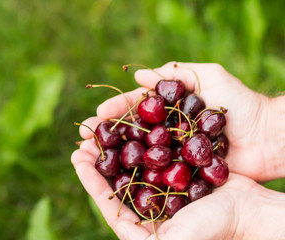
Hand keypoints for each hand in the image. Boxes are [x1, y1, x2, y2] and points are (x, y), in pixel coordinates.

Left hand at [71, 143, 284, 239]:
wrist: (248, 211)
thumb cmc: (214, 228)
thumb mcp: (178, 239)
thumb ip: (144, 239)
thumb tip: (117, 227)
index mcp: (140, 223)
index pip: (107, 200)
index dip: (90, 179)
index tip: (78, 158)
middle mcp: (146, 203)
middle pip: (115, 178)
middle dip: (97, 158)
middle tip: (83, 138)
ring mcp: (158, 186)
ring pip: (129, 163)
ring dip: (114, 146)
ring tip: (100, 128)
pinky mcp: (172, 171)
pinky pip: (149, 154)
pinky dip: (138, 140)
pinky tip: (129, 126)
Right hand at [79, 62, 284, 180]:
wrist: (267, 136)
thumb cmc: (239, 103)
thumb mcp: (208, 77)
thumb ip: (175, 74)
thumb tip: (139, 75)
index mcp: (168, 110)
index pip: (135, 109)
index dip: (115, 111)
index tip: (97, 114)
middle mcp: (165, 132)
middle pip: (130, 133)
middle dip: (106, 134)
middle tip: (83, 136)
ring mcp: (171, 154)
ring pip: (136, 154)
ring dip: (112, 156)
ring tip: (90, 156)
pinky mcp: (180, 174)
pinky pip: (154, 174)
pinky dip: (134, 175)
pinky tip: (115, 177)